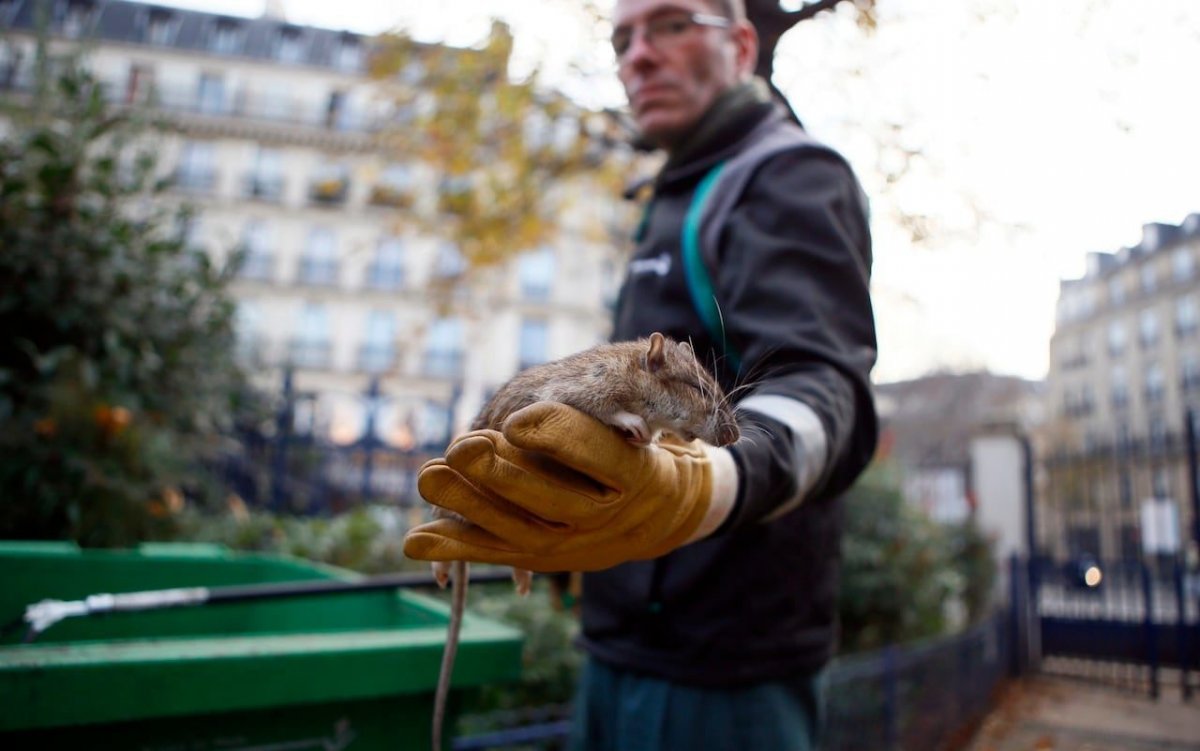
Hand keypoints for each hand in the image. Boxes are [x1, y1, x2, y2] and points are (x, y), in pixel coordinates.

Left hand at [403, 402, 737, 571]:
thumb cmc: (646, 448)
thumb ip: (638, 392)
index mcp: (636, 475)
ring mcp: (573, 544)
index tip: (516, 420)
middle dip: (502, 475)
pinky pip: (495, 554)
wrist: (661, 512)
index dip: (555, 436)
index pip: (597, 453)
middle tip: (460, 447)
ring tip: (428, 474)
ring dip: (467, 504)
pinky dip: (453, 548)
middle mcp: (605, 517)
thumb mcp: (661, 416)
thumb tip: (654, 357)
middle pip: (550, 500)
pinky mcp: (542, 557)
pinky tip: (414, 541)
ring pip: (516, 530)